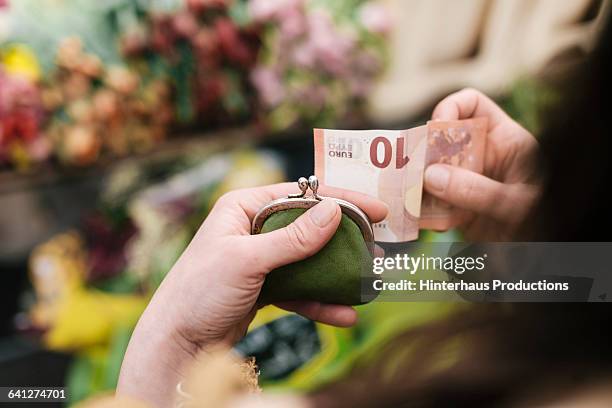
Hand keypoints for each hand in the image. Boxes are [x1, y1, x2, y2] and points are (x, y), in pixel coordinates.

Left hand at [117, 183, 386, 406]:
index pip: (302, 195)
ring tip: (367, 282)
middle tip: (377, 247)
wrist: (176, 342)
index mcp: (243, 207)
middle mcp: (253, 228)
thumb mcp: (247, 260)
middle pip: (309, 227)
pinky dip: (320, 301)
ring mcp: (260, 259)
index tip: (376, 210)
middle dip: (343, 240)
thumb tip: (335, 211)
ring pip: (307, 260)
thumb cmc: (199, 291)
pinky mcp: (264, 287)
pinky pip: (299, 288)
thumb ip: (293, 238)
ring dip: (336, 273)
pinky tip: (343, 314)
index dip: (341, 200)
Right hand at [424, 88, 539, 239]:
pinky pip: (431, 200)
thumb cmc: (543, 224)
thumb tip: (431, 176)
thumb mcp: (516, 204)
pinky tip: (425, 219)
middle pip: (442, 138)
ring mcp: (467, 181)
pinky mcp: (457, 207)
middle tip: (414, 170)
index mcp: (505, 141)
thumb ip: (478, 190)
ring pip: (431, 170)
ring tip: (413, 198)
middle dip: (425, 152)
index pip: (472, 105)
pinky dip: (423, 208)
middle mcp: (483, 157)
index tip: (436, 129)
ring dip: (419, 183)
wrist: (543, 257)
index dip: (450, 109)